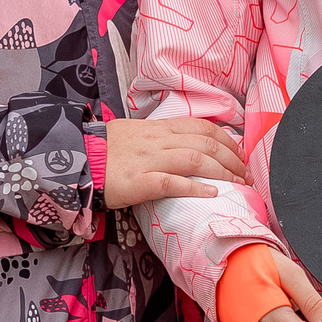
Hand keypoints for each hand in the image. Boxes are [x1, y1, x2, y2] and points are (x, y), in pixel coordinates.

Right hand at [102, 116, 249, 207]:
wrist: (75, 159)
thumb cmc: (104, 149)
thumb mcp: (135, 133)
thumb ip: (159, 136)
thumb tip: (183, 141)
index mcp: (158, 128)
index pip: (201, 127)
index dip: (226, 139)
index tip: (240, 151)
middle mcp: (158, 140)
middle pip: (205, 143)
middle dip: (232, 158)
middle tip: (246, 173)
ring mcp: (149, 160)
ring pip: (195, 159)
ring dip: (222, 172)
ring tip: (238, 184)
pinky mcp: (139, 181)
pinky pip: (172, 182)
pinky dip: (195, 187)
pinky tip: (212, 194)